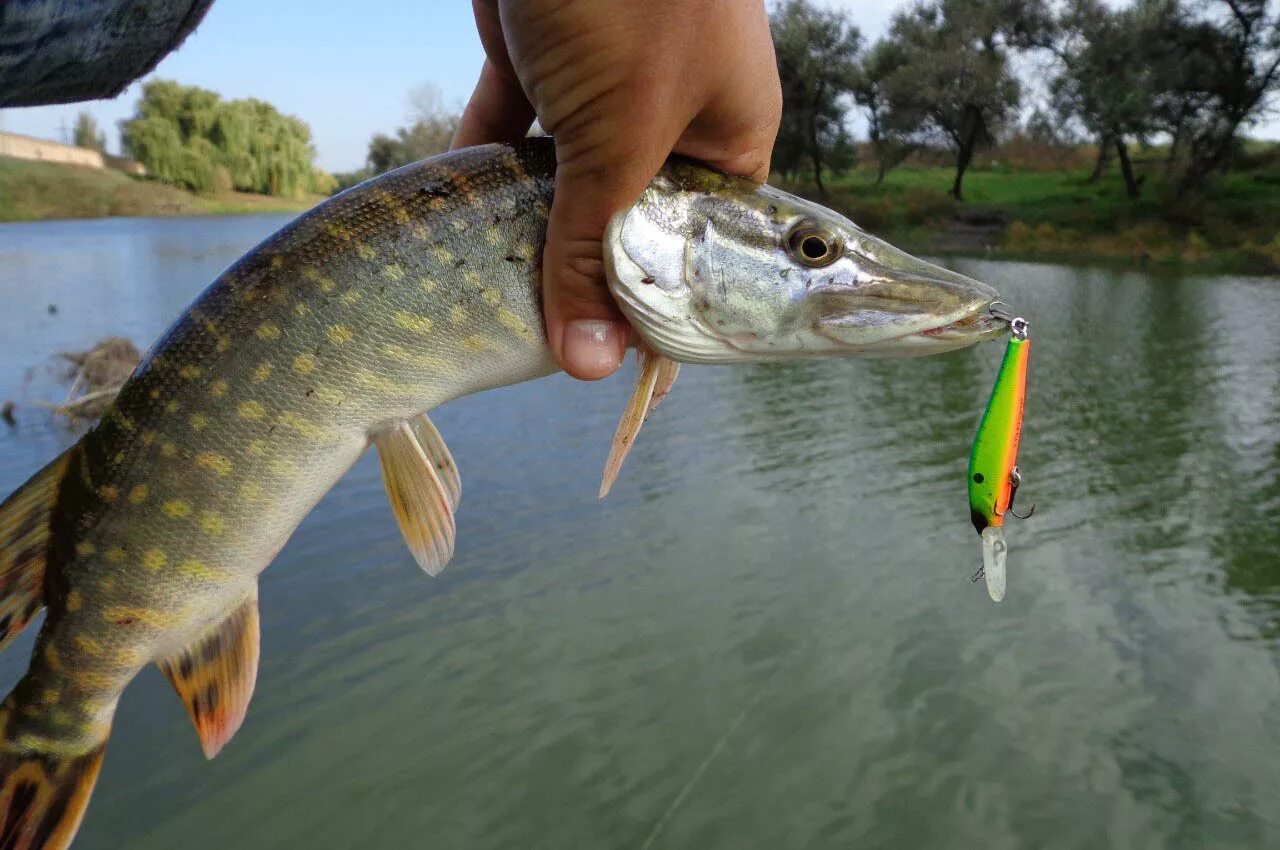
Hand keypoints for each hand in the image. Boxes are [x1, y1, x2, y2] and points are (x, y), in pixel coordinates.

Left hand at [452, 0, 781, 379]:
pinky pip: (510, 134)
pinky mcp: (539, 60)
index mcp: (726, 138)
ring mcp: (602, 89)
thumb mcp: (618, 136)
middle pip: (626, 224)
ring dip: (527, 232)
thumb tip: (591, 362)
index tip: (620, 375)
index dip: (666, 311)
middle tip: (541, 345)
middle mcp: (670, 120)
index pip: (702, 250)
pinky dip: (482, 171)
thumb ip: (593, 245)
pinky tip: (456, 219)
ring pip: (563, 185)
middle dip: (585, 277)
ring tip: (493, 303)